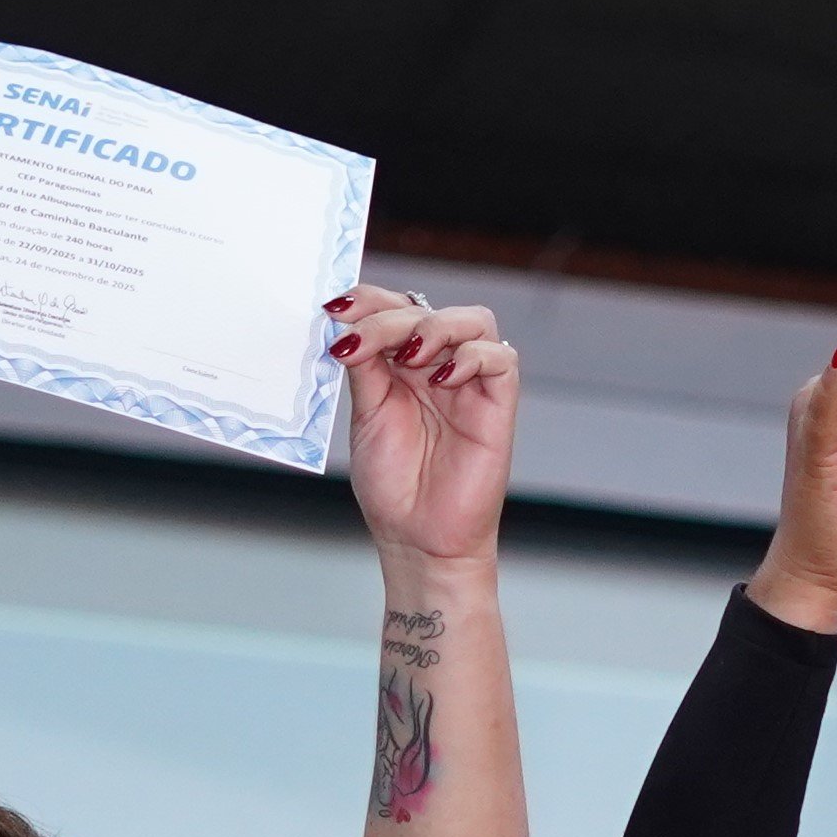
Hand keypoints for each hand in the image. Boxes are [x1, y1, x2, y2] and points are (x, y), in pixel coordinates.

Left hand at [334, 285, 518, 570]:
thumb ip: (365, 367)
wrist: (417, 536)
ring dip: (435, 327)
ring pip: (473, 320)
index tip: (335, 308)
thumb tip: (347, 323)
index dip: (369, 299)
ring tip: (406, 356)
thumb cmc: (394, 484)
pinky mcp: (498, 404)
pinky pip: (501, 359)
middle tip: (359, 342)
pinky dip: (472, 357)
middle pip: (428, 308)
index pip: (395, 309)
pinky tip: (440, 379)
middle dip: (389, 317)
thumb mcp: (367, 415)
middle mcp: (438, 366)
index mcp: (403, 365)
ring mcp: (470, 383)